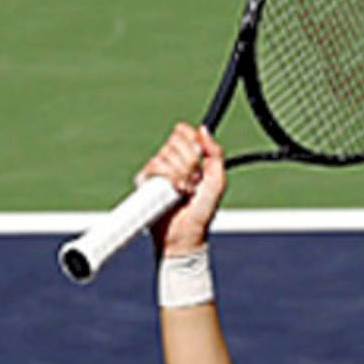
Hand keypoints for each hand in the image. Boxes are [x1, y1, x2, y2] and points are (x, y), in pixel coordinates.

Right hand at [141, 122, 226, 255]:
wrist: (186, 234)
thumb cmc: (202, 211)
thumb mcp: (218, 181)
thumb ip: (216, 153)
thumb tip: (203, 129)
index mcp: (187, 156)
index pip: (183, 131)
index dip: (192, 141)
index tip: (200, 159)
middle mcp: (170, 160)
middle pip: (176, 141)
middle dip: (191, 163)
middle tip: (195, 182)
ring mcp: (157, 169)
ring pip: (167, 153)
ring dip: (182, 174)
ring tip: (186, 191)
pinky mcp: (145, 180)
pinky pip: (155, 164)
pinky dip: (170, 177)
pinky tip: (175, 191)